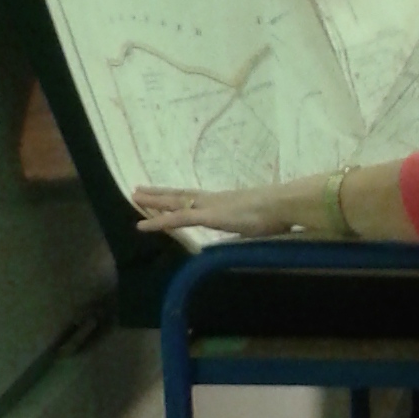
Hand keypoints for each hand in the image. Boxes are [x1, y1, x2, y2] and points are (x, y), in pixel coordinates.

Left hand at [134, 181, 326, 237]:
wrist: (284, 204)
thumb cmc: (278, 213)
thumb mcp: (259, 221)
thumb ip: (250, 223)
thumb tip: (254, 227)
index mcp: (224, 201)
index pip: (195, 198)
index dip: (178, 196)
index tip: (164, 194)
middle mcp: (213, 200)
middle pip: (180, 195)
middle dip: (159, 194)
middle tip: (138, 190)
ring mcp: (209, 206)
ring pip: (174, 203)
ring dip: (153, 201)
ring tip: (134, 197)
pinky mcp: (208, 216)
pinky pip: (178, 219)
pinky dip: (159, 222)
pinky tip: (143, 226)